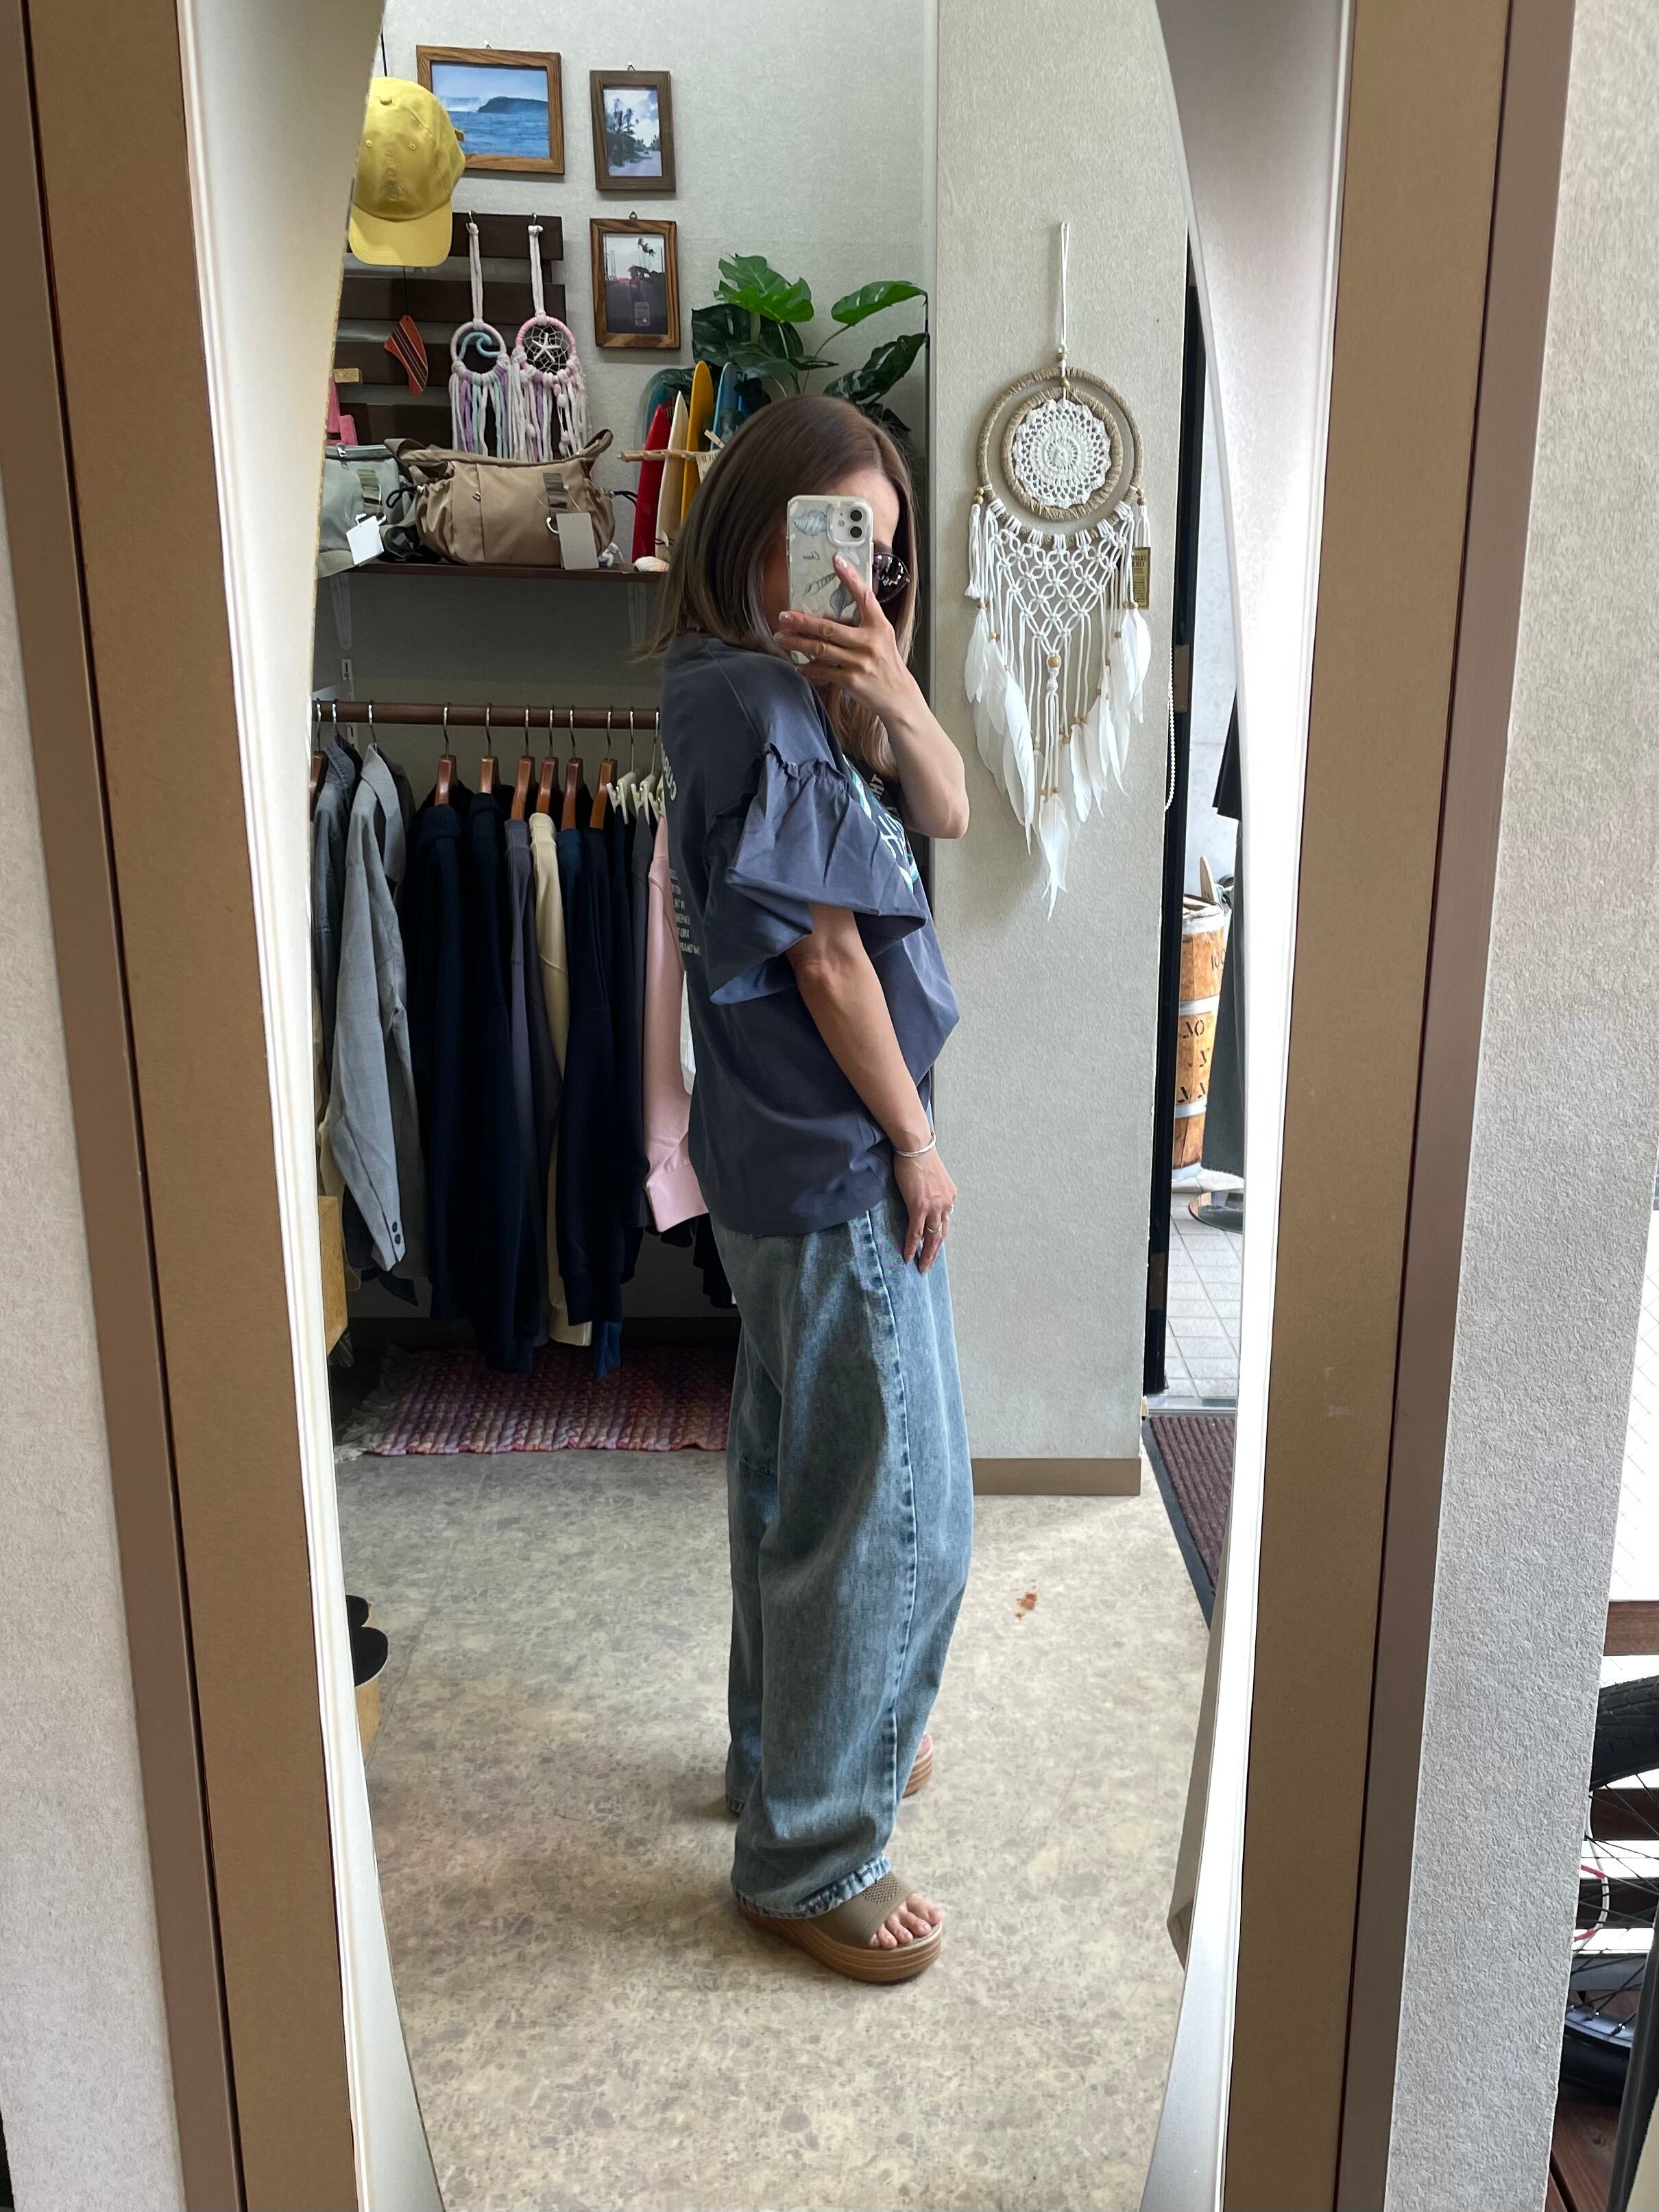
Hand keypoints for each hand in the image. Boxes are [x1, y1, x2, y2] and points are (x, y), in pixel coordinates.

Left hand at [776, 557, 919, 726]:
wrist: (898, 695)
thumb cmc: (886, 662)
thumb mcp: (881, 635)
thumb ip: (861, 622)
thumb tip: (827, 613)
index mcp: (878, 626)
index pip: (864, 597)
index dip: (850, 577)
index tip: (836, 560)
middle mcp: (869, 642)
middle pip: (829, 628)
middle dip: (803, 622)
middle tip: (784, 616)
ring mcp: (859, 663)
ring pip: (821, 650)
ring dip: (797, 643)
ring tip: (781, 638)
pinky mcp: (851, 681)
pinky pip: (823, 672)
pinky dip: (808, 668)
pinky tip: (798, 664)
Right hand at [894, 1144, 956, 1272]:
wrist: (915, 1146)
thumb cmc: (920, 1156)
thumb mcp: (932, 1177)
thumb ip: (931, 1192)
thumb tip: (922, 1199)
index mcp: (950, 1196)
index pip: (944, 1221)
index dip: (938, 1235)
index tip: (932, 1246)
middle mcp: (946, 1204)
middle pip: (942, 1234)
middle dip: (935, 1252)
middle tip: (928, 1265)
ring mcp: (933, 1207)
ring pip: (931, 1237)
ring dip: (926, 1254)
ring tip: (921, 1267)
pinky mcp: (919, 1207)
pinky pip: (916, 1232)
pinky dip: (912, 1245)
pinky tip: (908, 1256)